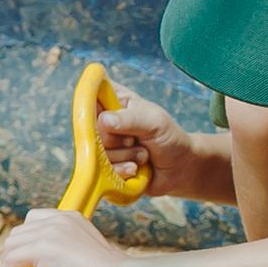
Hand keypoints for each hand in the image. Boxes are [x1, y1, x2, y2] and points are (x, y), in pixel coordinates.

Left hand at [0, 210, 132, 266]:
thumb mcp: (84, 257)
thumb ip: (63, 258)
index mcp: (70, 218)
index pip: (34, 220)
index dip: (29, 243)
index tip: (36, 262)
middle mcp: (57, 219)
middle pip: (17, 234)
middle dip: (18, 256)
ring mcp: (49, 232)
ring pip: (10, 247)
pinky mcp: (41, 249)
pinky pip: (10, 261)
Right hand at [99, 83, 199, 197]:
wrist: (179, 168)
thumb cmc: (168, 137)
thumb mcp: (154, 123)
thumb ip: (130, 120)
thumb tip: (103, 121)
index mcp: (113, 99)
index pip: (88, 96)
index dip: (91, 109)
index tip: (107, 120)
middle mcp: (102, 120)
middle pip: (89, 129)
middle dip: (117, 139)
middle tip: (135, 139)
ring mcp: (102, 144)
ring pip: (96, 152)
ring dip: (125, 156)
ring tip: (143, 153)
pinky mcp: (104, 166)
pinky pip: (102, 171)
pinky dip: (122, 170)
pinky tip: (135, 168)